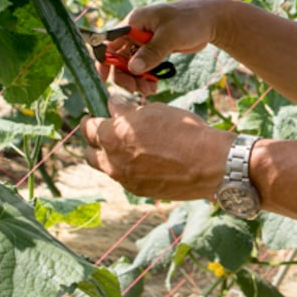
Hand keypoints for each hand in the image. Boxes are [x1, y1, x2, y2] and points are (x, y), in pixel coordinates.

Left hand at [79, 96, 232, 201]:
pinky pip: (125, 178)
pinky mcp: (138, 191)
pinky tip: (146, 160)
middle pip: (90, 153)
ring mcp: (124, 179)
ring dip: (110, 157)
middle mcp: (112, 161)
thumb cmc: (182, 131)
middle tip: (109, 132)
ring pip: (106, 168)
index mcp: (112, 136)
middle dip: (95, 142)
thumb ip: (127, 111)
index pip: (88, 128)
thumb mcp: (154, 111)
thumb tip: (113, 105)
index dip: (92, 120)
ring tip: (128, 147)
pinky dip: (128, 168)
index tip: (97, 116)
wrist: (207, 163)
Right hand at [103, 0, 224, 95]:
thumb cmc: (191, 20)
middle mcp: (136, 31)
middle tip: (135, 89)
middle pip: (119, 57)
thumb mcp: (170, 36)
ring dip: (136, 79)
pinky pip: (144, 66)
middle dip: (124, 75)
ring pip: (131, 65)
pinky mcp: (155, 49)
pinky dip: (146, 77)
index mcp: (134, 22)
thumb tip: (132, 68)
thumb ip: (152, 52)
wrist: (212, 20)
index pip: (109, 41)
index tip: (105, 78)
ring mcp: (145, 41)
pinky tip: (154, 86)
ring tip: (149, 90)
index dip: (104, 60)